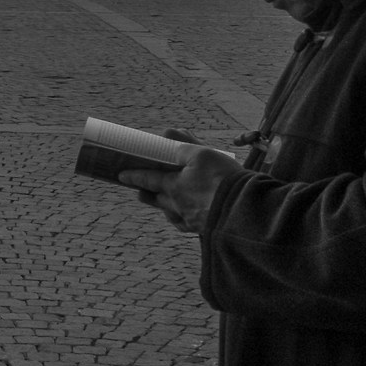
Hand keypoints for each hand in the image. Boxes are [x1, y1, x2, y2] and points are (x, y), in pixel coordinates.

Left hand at [118, 128, 244, 235]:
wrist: (244, 211)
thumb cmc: (222, 179)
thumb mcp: (203, 154)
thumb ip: (183, 146)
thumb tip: (167, 134)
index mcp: (174, 186)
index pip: (148, 179)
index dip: (134, 176)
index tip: (121, 176)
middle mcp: (178, 205)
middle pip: (157, 199)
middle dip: (147, 193)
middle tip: (141, 190)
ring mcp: (191, 220)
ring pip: (170, 212)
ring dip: (164, 206)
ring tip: (162, 201)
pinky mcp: (204, 230)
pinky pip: (185, 225)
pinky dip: (180, 218)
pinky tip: (183, 217)